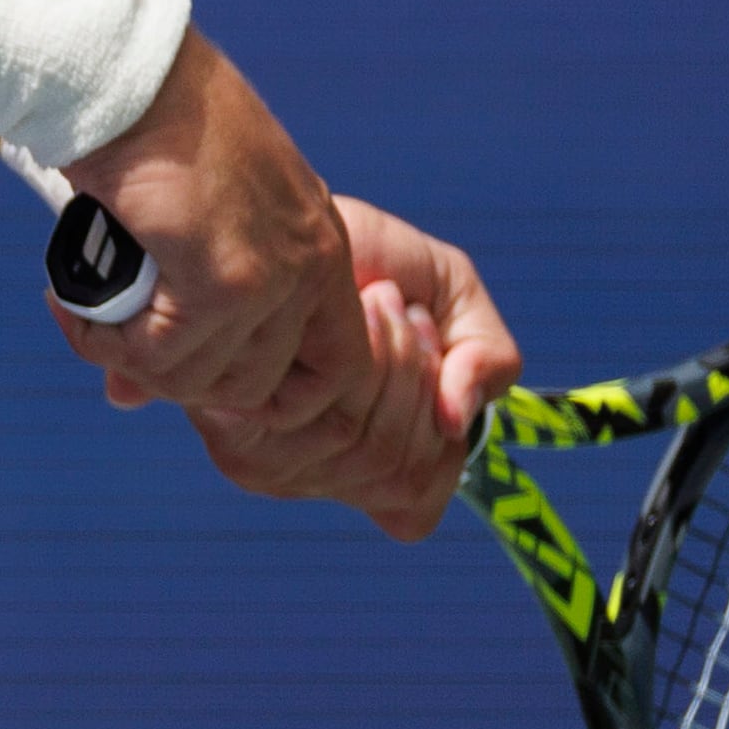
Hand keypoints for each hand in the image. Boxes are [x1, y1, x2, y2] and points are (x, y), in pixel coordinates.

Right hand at [51, 35, 354, 422]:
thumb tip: (132, 389)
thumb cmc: (154, 119)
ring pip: (201, 380)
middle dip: (178, 382)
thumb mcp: (199, 207)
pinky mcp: (220, 283)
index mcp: (320, 241)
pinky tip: (70, 306)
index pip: (342, 366)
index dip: (281, 396)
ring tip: (85, 315)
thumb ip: (186, 289)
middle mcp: (310, 265)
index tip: (212, 382)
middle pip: (258, 386)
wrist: (127, 72)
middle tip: (118, 346)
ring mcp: (271, 278)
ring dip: (132, 362)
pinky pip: (157, 355)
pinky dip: (103, 343)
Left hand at [177, 196, 523, 539]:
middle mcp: (314, 479)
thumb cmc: (369, 259)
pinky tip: (356, 306)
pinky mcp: (239, 434)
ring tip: (376, 300)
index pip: (413, 510)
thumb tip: (455, 421)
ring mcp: (272, 469)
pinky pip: (342, 422)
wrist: (283, 218)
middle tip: (397, 308)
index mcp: (361, 472)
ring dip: (396, 361)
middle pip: (399, 473)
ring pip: (373, 449)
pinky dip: (371, 357)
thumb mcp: (455, 299)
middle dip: (418, 378)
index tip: (426, 337)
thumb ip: (488, 358)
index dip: (436, 433)